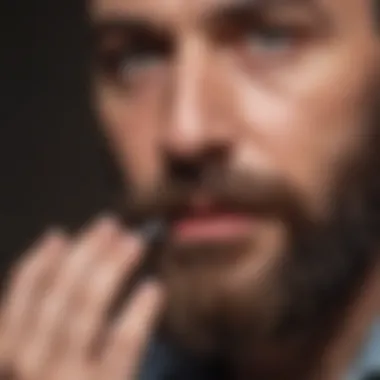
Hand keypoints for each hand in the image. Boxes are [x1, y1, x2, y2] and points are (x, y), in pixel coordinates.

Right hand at [0, 216, 163, 379]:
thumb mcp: (42, 357)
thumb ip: (46, 316)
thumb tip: (57, 247)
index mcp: (10, 353)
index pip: (20, 296)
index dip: (40, 261)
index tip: (60, 234)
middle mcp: (30, 365)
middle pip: (60, 293)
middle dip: (86, 252)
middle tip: (112, 224)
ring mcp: (65, 378)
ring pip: (86, 310)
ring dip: (111, 268)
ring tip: (134, 241)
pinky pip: (122, 344)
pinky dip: (138, 312)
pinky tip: (154, 288)